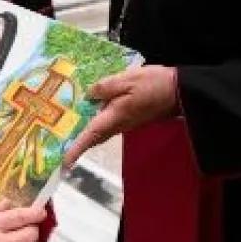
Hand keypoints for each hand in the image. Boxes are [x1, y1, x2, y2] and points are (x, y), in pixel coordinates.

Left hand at [64, 65, 179, 166]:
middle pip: (93, 137)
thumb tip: (89, 94)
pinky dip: (96, 121)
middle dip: (77, 144)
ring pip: (100, 131)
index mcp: (115, 116)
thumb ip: (105, 87)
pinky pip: (108, 123)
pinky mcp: (131, 118)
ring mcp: (126, 123)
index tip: (64, 162)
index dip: (76, 149)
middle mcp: (119, 124)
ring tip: (68, 127)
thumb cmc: (154, 85)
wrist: (181, 92)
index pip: (91, 135)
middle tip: (60, 145)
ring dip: (85, 133)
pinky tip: (89, 109)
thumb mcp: (128, 80)